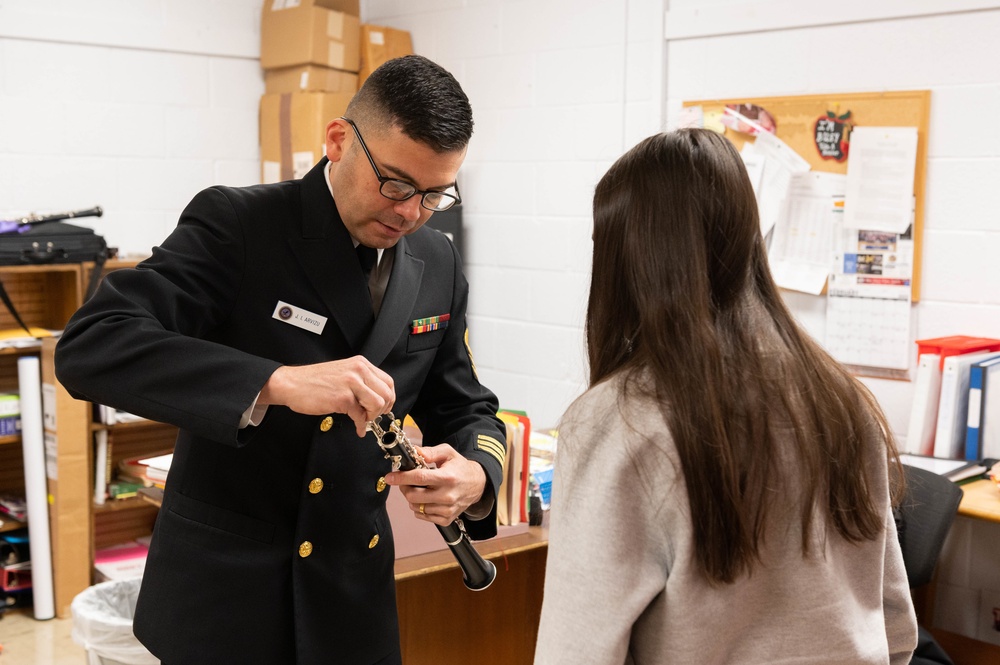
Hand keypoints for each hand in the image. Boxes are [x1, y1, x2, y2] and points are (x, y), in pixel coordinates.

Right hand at [259, 356, 394, 435]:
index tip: (384, 407)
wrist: (291, 383)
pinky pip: (361, 416)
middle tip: (371, 416)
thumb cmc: (314, 381)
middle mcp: (358, 370)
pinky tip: (357, 428)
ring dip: (372, 416)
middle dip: (382, 410)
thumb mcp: (343, 373)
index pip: (388, 382)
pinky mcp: (343, 398)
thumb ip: (361, 381)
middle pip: (386, 394)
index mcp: (360, 364)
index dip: (389, 398)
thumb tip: (377, 399)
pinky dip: (361, 425)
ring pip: (378, 404)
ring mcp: (351, 383)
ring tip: (362, 419)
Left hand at [385, 444, 485, 525]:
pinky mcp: (446, 519)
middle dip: (405, 488)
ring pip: (416, 507)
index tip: (389, 477)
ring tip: (420, 489)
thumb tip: (413, 452)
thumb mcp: (448, 453)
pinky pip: (422, 516)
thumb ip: (430, 452)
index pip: (419, 478)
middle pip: (413, 496)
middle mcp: (447, 495)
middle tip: (406, 482)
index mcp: (447, 477)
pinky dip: (419, 508)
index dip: (401, 478)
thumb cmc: (460, 467)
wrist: (477, 485)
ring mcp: (447, 509)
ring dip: (412, 498)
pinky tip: (427, 499)